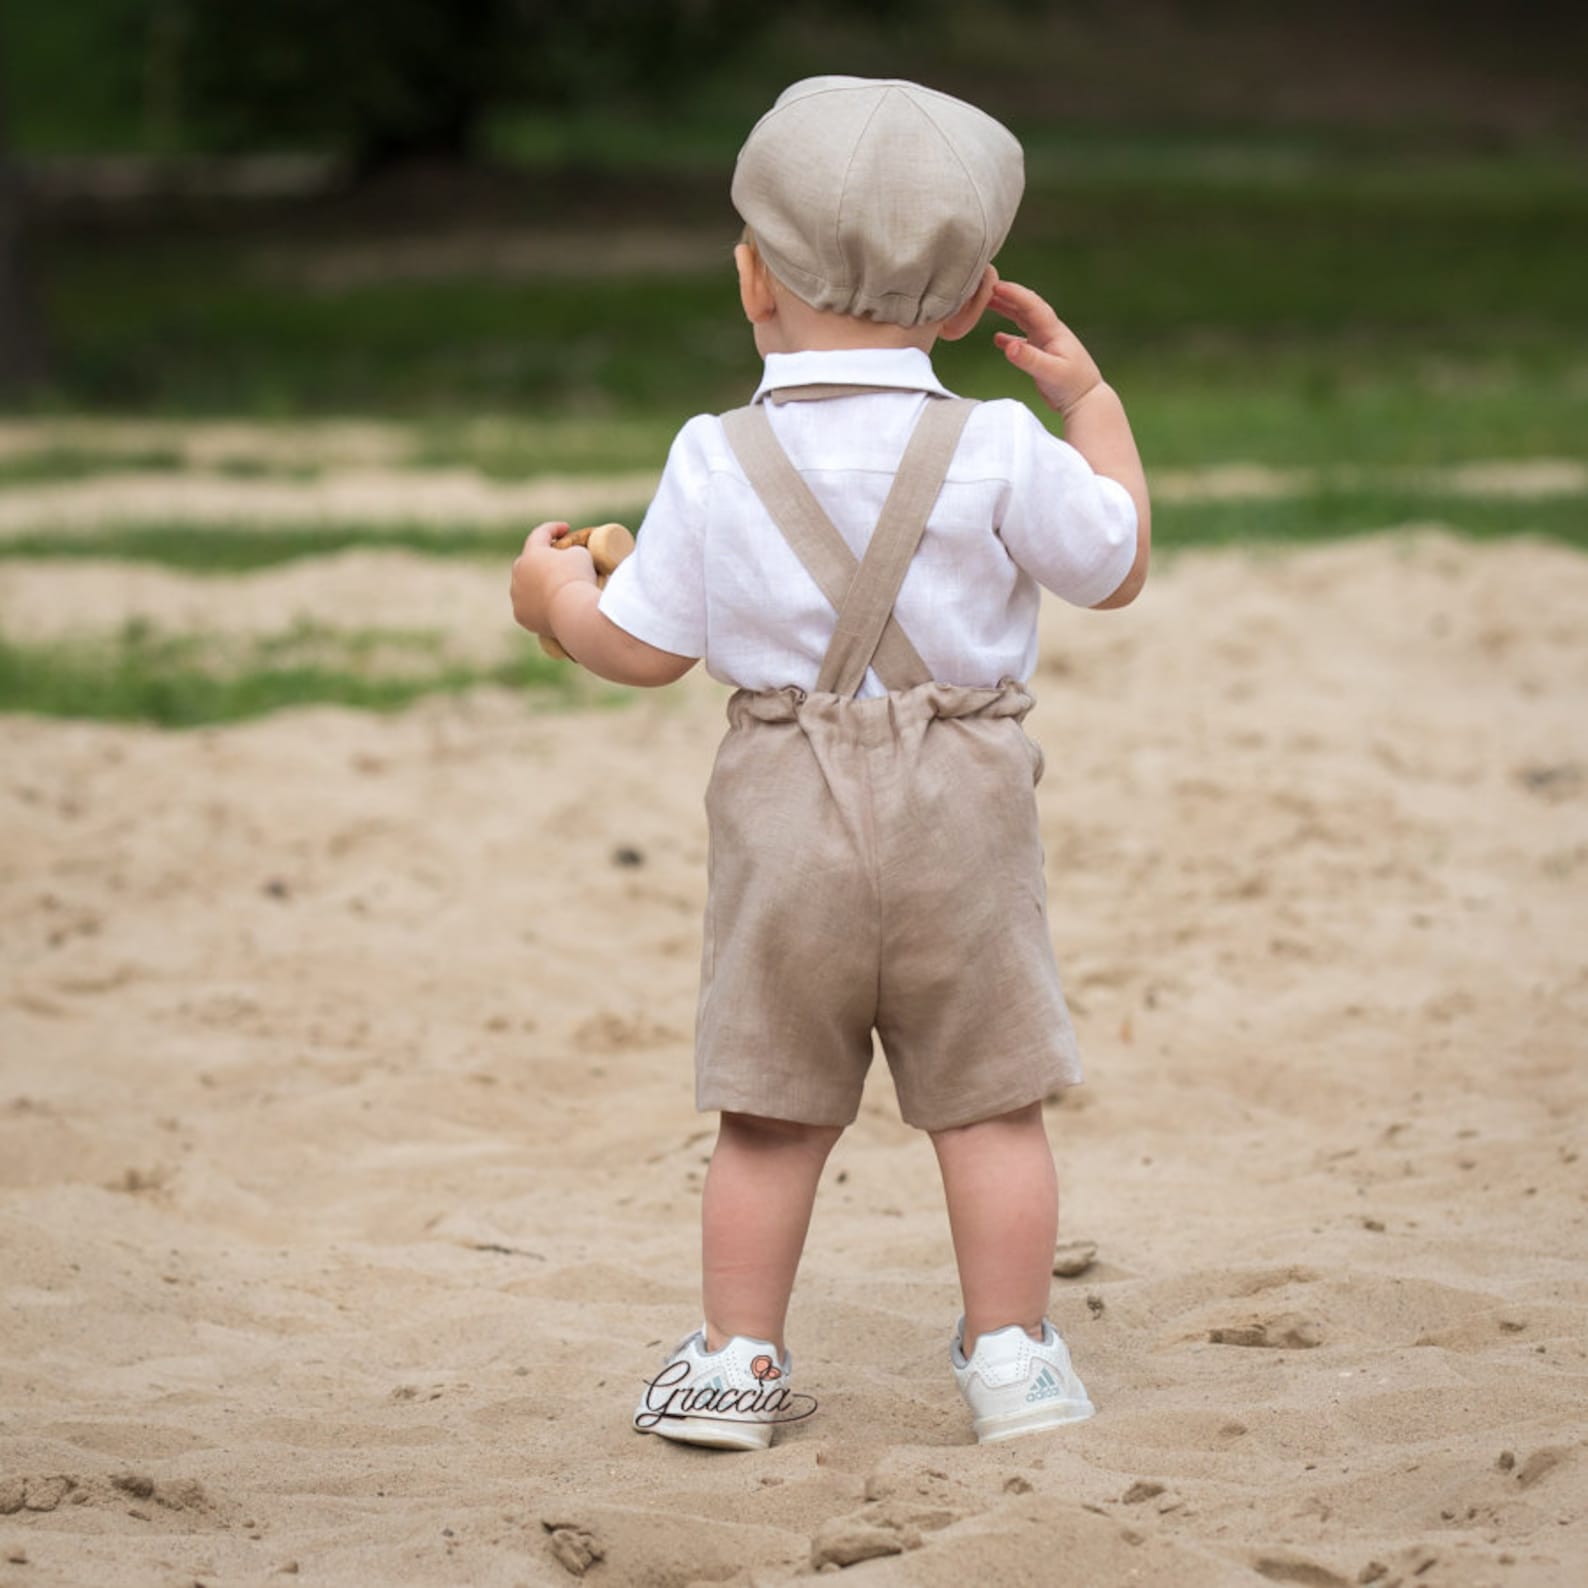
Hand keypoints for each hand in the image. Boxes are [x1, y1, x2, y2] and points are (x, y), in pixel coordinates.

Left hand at [510, 521, 595, 636]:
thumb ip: (572, 552)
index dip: (554, 529)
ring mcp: (517, 596)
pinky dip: (539, 604)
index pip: (540, 534)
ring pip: (526, 586)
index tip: (566, 528)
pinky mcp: (521, 616)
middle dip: (542, 558)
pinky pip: (529, 607)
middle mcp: (518, 574)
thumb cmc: (577, 578)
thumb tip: (569, 560)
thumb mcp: (581, 555)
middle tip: (557, 560)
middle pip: (528, 562)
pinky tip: (550, 607)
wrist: (572, 612)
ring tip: (554, 587)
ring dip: (537, 583)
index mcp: (531, 554)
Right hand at [988, 279, 1104, 418]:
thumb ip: (1029, 358)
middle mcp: (1049, 332)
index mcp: (1053, 331)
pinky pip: (1022, 341)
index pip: (1031, 305)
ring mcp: (1046, 343)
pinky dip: (1009, 337)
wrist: (1086, 400)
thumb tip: (1008, 345)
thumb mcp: (1051, 372)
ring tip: (988, 304)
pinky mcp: (1042, 355)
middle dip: (1007, 296)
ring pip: (1023, 320)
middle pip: (1026, 307)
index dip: (1014, 293)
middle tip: (986, 288)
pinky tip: (998, 338)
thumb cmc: (1072, 385)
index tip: (995, 286)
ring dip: (1007, 311)